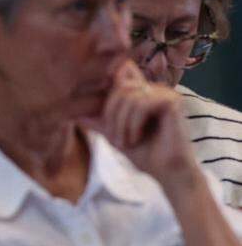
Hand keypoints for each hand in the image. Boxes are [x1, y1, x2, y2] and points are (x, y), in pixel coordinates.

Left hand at [85, 60, 197, 186]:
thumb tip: (72, 112)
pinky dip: (133, 123)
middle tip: (114, 140)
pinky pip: (141, 104)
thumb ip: (97, 119)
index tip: (97, 111)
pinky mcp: (173, 101)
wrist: (167, 173)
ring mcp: (165, 92)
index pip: (120, 71)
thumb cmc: (143, 153)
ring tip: (125, 142)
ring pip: (128, 95)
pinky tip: (136, 138)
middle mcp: (154, 88)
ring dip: (120, 122)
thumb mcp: (114, 133)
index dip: (106, 84)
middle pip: (118, 87)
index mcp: (142, 91)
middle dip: (110, 114)